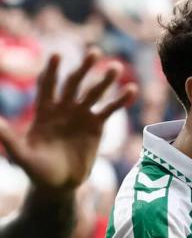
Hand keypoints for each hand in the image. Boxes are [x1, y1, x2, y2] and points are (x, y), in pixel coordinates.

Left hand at [0, 50, 136, 194]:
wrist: (60, 184)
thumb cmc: (37, 170)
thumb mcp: (22, 156)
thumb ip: (9, 139)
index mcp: (44, 111)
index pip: (48, 85)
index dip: (52, 70)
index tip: (57, 55)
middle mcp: (64, 108)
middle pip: (74, 83)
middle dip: (84, 68)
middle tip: (94, 53)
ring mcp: (82, 116)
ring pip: (94, 93)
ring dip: (105, 80)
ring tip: (116, 67)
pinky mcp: (97, 126)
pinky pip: (110, 110)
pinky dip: (120, 100)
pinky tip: (132, 90)